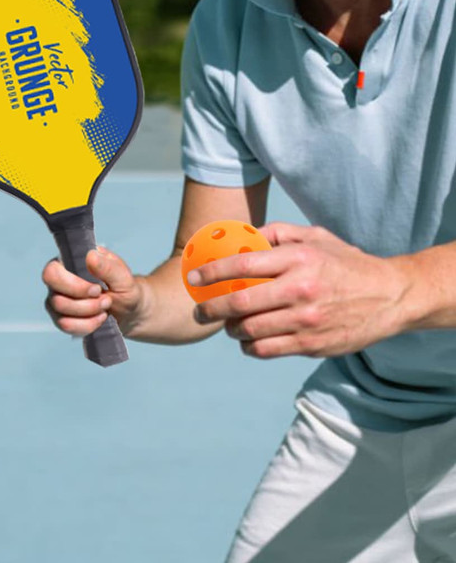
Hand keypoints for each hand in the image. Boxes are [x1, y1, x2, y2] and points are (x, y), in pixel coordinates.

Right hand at [42, 246, 145, 336]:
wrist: (129, 311)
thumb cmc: (124, 288)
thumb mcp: (123, 277)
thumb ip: (108, 267)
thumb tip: (90, 256)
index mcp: (70, 262)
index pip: (52, 272)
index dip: (73, 285)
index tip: (97, 289)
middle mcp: (59, 281)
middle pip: (55, 297)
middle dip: (84, 304)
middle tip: (106, 301)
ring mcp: (57, 300)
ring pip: (61, 313)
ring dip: (88, 313)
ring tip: (105, 308)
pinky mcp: (61, 318)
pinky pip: (66, 326)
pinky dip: (87, 325)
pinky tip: (99, 318)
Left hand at [188, 222, 411, 358]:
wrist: (389, 296)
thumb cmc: (345, 263)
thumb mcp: (315, 237)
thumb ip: (277, 233)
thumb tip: (240, 238)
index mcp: (298, 259)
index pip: (242, 265)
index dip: (211, 273)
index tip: (193, 279)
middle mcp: (300, 289)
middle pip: (240, 302)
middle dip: (211, 308)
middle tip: (200, 311)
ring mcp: (306, 320)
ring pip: (250, 330)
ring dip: (230, 329)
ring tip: (227, 325)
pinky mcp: (312, 344)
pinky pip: (266, 350)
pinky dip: (249, 347)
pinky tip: (247, 341)